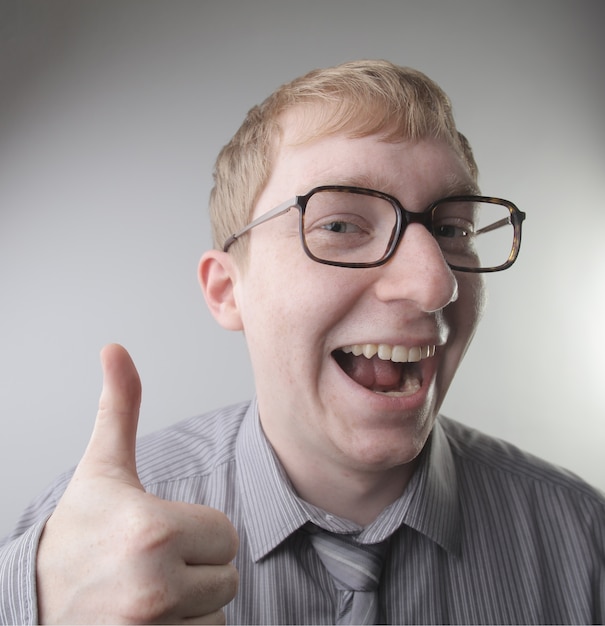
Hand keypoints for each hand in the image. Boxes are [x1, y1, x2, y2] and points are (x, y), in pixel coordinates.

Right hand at [36, 344, 238, 623]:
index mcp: (153, 530)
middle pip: (227, 576)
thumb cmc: (75, 536)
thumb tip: (115, 348)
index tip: (160, 534)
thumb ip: (119, 409)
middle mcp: (154, 586)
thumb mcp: (101, 470)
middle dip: (198, 569)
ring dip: (191, 604)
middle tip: (150, 564)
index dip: (199, 533)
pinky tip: (146, 621)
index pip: (227, 534)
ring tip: (145, 593)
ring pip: (217, 612)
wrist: (30, 606)